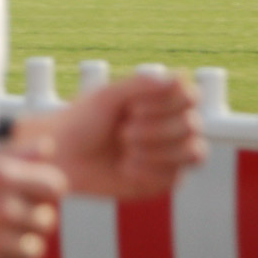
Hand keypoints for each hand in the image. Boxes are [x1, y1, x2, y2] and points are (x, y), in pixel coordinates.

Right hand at [0, 150, 66, 257]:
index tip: (31, 196)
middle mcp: (3, 209)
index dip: (44, 191)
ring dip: (17, 245)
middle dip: (30, 219)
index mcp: (1, 177)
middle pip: (46, 221)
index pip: (55, 187)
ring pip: (32, 250)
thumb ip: (15, 155)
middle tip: (1, 217)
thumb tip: (48, 148)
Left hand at [46, 69, 205, 198]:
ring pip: (194, 153)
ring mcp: (170, 154)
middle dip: (158, 130)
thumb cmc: (82, 121)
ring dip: (159, 152)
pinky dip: (150, 173)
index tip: (132, 108)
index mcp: (161, 99)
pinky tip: (125, 169)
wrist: (62, 158)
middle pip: (193, 125)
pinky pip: (177, 179)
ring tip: (126, 152)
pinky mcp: (162, 181)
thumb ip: (142, 84)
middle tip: (122, 133)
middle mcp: (171, 125)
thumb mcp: (107, 97)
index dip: (167, 104)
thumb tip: (181, 76)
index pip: (191, 96)